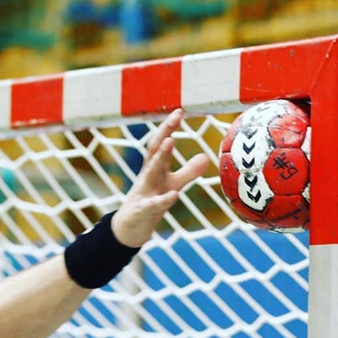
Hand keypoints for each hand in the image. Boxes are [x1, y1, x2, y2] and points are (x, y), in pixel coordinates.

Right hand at [111, 108, 209, 247]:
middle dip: (164, 132)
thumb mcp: (172, 184)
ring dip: (160, 156)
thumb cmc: (151, 199)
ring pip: (151, 171)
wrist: (130, 227)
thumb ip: (188, 172)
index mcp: (154, 167)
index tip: (180, 110)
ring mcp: (144, 191)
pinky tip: (174, 195)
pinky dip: (163, 199)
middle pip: (154, 150)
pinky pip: (154, 204)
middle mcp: (147, 175)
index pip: (160, 142)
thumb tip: (207, 157)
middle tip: (175, 116)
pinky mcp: (143, 210)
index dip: (169, 127)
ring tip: (170, 141)